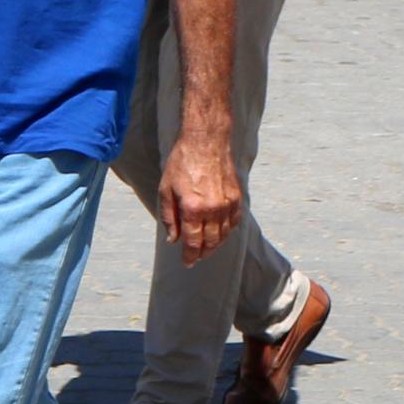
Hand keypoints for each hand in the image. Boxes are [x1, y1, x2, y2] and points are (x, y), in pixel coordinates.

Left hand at [158, 131, 242, 264]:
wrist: (206, 141)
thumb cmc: (182, 162)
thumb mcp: (165, 189)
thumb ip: (168, 217)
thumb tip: (173, 239)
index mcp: (193, 208)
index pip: (193, 242)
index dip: (190, 255)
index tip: (187, 262)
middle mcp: (213, 209)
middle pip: (210, 242)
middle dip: (202, 253)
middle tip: (196, 257)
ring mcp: (228, 204)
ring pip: (224, 235)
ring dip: (215, 245)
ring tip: (206, 248)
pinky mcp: (237, 197)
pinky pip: (234, 222)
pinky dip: (227, 232)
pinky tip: (220, 233)